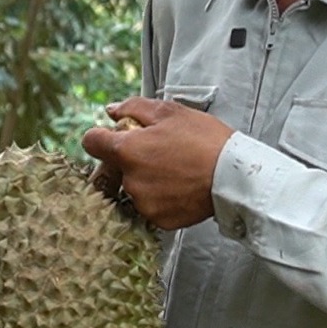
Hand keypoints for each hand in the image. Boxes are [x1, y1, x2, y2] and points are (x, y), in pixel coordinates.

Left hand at [80, 97, 231, 229]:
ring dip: (146, 179)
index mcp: (126, 150)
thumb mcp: (170, 112)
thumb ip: (134, 107)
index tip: (117, 136)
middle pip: (115, 167)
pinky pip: (150, 206)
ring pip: (133, 187)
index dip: (102, 136)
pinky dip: (161, 197)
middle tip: (160, 151)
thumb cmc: (205, 140)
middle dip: (130, 158)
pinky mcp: (159, 219)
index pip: (91, 142)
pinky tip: (180, 186)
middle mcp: (129, 180)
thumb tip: (112, 111)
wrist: (235, 176)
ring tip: (175, 169)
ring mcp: (143, 202)